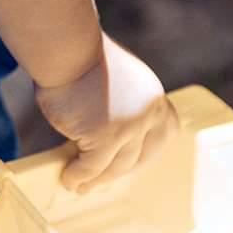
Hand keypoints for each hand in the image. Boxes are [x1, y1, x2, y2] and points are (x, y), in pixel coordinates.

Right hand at [33, 34, 177, 192]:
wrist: (67, 46)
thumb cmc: (81, 55)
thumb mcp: (116, 78)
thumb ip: (121, 103)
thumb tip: (102, 131)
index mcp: (154, 97)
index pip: (165, 133)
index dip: (148, 151)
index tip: (132, 163)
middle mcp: (148, 114)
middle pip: (139, 156)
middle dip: (120, 171)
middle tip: (101, 178)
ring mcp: (129, 127)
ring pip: (116, 166)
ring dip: (97, 179)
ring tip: (79, 185)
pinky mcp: (105, 137)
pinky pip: (92, 166)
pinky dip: (79, 175)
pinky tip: (68, 178)